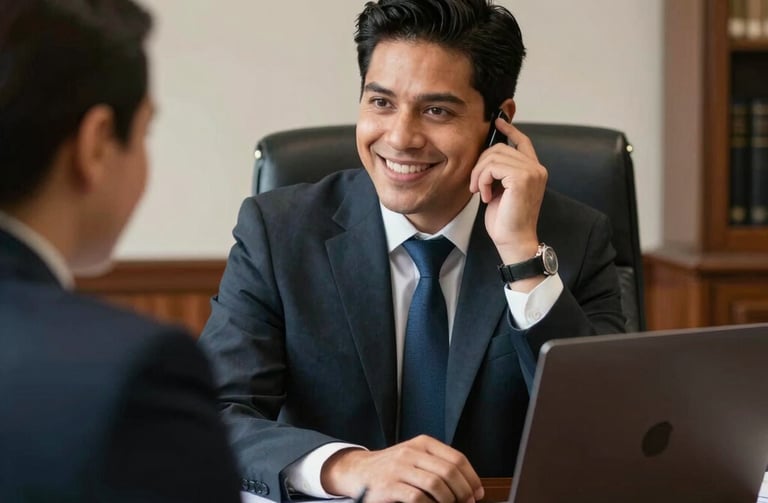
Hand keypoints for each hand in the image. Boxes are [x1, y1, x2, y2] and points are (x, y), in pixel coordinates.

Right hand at [320, 435, 483, 502]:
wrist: (359, 471)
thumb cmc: (392, 468)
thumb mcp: (415, 457)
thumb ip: (438, 465)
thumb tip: (469, 487)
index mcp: (423, 443)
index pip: (457, 458)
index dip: (472, 478)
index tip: (478, 493)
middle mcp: (411, 452)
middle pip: (449, 471)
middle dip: (463, 492)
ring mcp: (399, 468)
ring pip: (436, 484)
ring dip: (449, 501)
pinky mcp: (389, 486)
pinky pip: (417, 498)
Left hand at [469, 119, 546, 269]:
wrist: (513, 240)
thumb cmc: (506, 220)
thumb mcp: (502, 189)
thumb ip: (500, 171)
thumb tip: (487, 154)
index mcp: (534, 170)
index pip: (523, 141)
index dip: (509, 129)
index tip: (497, 122)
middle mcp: (537, 168)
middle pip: (500, 148)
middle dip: (481, 164)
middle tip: (476, 185)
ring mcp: (532, 171)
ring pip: (494, 156)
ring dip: (480, 174)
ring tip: (480, 191)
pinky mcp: (522, 177)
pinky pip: (492, 166)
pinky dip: (483, 179)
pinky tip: (486, 195)